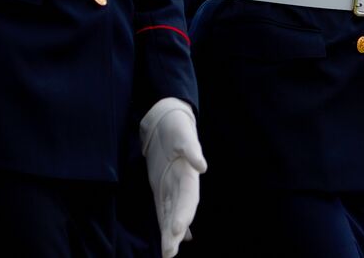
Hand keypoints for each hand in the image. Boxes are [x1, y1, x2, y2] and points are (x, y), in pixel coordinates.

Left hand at [140, 97, 207, 257]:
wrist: (167, 119)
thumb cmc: (177, 125)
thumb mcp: (183, 133)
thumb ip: (191, 149)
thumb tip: (202, 165)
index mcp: (189, 173)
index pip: (187, 198)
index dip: (183, 214)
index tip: (176, 231)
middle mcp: (182, 184)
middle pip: (179, 212)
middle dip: (174, 232)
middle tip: (168, 253)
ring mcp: (171, 187)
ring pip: (171, 214)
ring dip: (169, 234)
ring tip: (167, 254)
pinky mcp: (160, 187)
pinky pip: (163, 209)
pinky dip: (166, 224)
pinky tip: (171, 239)